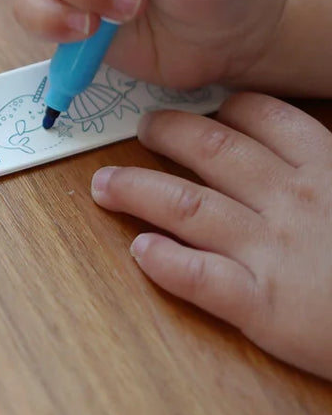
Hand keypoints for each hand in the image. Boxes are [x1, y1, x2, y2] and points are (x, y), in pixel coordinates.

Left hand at [91, 93, 331, 380]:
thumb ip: (330, 170)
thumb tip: (296, 152)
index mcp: (327, 169)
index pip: (262, 118)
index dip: (224, 110)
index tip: (203, 109)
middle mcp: (292, 200)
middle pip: (211, 150)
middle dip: (166, 134)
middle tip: (142, 129)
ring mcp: (273, 252)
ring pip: (186, 205)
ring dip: (136, 190)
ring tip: (105, 185)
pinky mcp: (264, 306)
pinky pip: (201, 277)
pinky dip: (165, 261)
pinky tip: (140, 250)